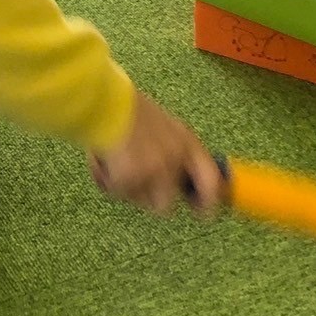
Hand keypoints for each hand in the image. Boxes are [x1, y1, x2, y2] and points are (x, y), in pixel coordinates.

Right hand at [88, 91, 223, 216]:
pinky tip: (103, 160)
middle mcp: (175, 159)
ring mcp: (153, 170)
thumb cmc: (130, 110)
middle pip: (169, 204)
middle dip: (152, 200)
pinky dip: (108, 181)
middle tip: (140, 190)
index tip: (201, 212)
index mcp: (187, 143)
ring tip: (116, 163)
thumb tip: (186, 182)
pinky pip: (118, 192)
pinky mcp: (130, 178)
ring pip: (141, 201)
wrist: (105, 102)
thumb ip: (177, 154)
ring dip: (128, 189)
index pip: (212, 183)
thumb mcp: (165, 128)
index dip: (208, 203)